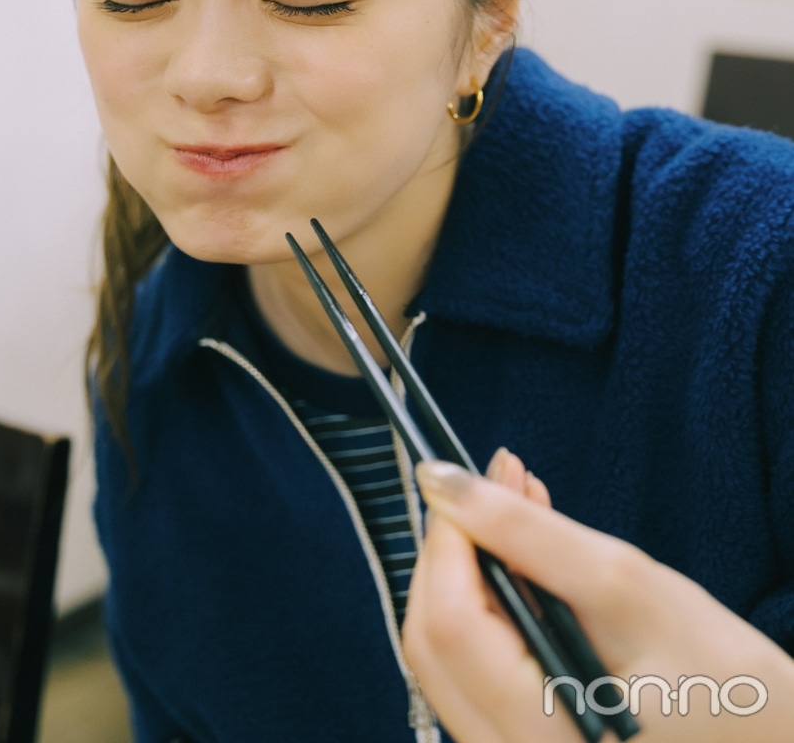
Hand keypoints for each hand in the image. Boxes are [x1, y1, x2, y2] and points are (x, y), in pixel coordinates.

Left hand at [402, 451, 793, 741]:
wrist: (766, 742)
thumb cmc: (722, 677)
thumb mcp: (628, 587)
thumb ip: (527, 534)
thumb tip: (444, 482)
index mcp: (542, 740)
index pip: (451, 624)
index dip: (448, 538)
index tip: (465, 474)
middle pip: (430, 644)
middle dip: (452, 550)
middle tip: (496, 481)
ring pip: (441, 658)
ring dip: (465, 573)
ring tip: (514, 510)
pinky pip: (469, 676)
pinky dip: (483, 611)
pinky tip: (519, 564)